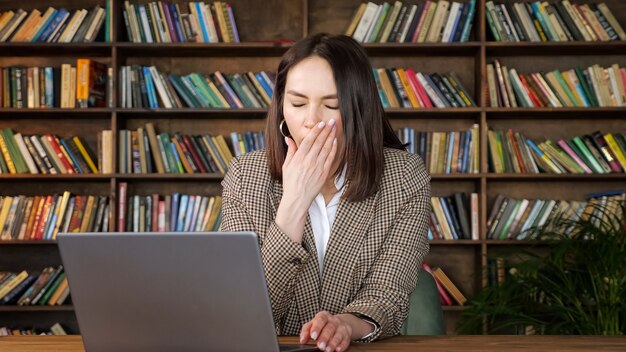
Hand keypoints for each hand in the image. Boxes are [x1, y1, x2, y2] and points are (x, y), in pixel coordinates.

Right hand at [275, 119, 336, 242]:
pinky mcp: (323, 174)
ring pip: (325, 149)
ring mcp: (317, 168)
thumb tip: (288, 138)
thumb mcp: (286, 166)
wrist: (297, 199)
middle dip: (325, 131)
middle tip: (331, 121)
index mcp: (299, 159)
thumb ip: (290, 151)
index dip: (316, 131)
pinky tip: (335, 142)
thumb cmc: (290, 183)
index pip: (308, 141)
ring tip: (334, 128)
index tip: (321, 124)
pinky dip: (333, 149)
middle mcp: (308, 162)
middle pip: (319, 142)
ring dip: (331, 137)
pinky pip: (330, 159)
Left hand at [299, 311, 351, 351]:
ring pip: (338, 335)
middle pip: (329, 328)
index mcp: (324, 316)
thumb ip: (306, 330)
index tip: (313, 336)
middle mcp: (333, 320)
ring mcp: (341, 327)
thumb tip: (302, 340)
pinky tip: (337, 349)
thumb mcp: (314, 324)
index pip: (320, 319)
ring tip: (327, 350)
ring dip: (333, 343)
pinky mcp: (347, 335)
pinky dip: (342, 345)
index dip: (317, 327)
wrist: (340, 323)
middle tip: (320, 346)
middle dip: (324, 337)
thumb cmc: (323, 325)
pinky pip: (345, 340)